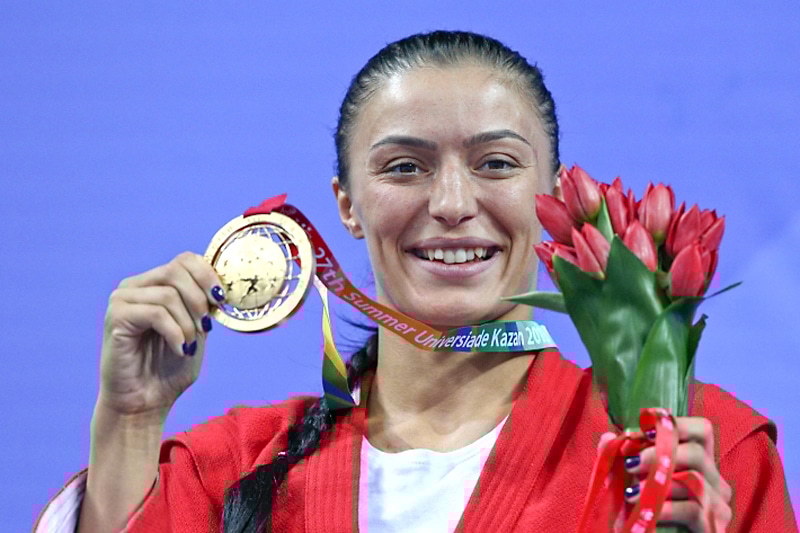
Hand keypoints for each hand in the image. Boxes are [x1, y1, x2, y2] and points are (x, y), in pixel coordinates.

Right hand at [97, 252, 224, 419]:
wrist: (144, 402)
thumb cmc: (170, 369)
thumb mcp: (196, 331)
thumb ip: (204, 306)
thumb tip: (221, 287)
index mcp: (155, 284)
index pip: (185, 259)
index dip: (208, 275)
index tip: (222, 300)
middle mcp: (136, 286)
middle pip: (177, 271)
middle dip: (199, 300)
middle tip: (206, 328)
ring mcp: (122, 299)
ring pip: (169, 294)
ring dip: (188, 324)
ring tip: (189, 347)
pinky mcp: (116, 317)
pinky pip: (156, 313)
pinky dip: (176, 333)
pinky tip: (180, 350)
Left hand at [600, 417, 731, 531]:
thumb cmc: (645, 515)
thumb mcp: (631, 483)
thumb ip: (622, 459)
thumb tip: (608, 437)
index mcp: (700, 464)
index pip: (702, 430)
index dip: (677, 424)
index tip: (645, 429)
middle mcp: (715, 482)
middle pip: (696, 451)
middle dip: (658, 453)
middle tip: (629, 463)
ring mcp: (718, 507)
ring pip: (695, 480)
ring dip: (657, 482)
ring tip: (629, 492)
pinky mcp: (712, 528)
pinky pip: (693, 510)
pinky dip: (665, 508)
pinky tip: (643, 511)